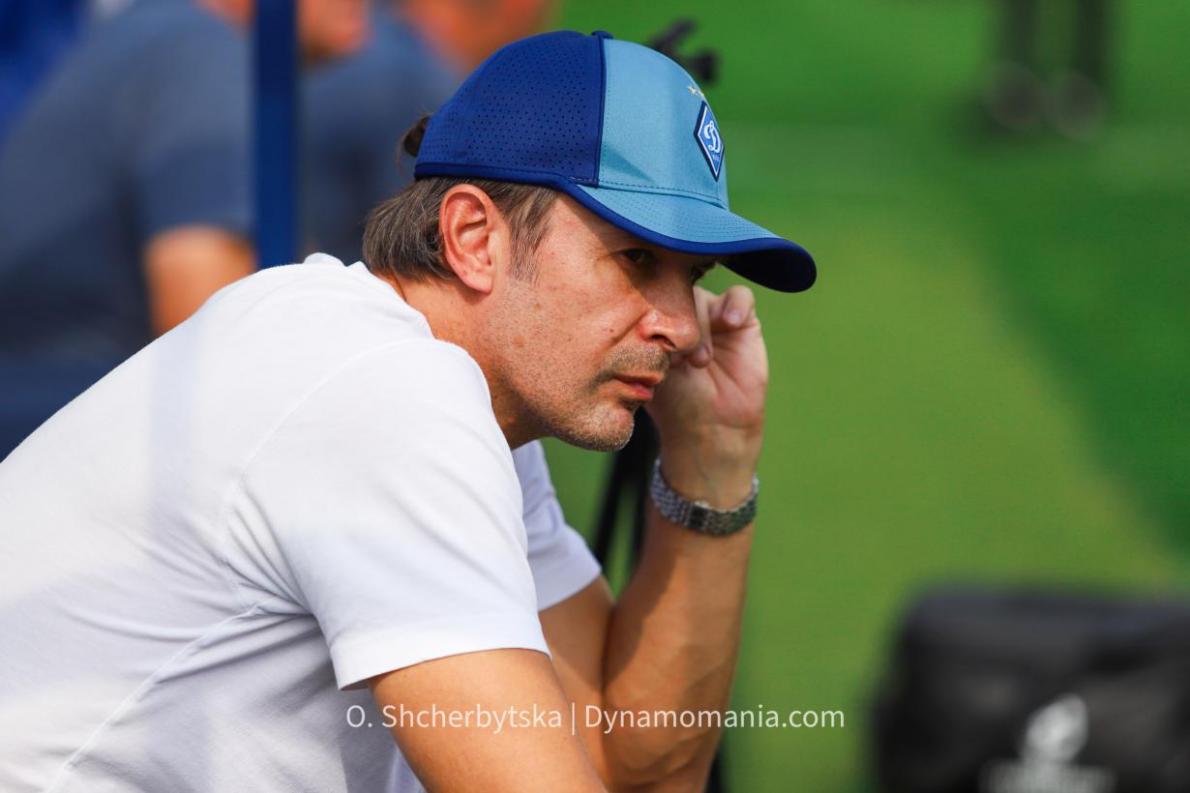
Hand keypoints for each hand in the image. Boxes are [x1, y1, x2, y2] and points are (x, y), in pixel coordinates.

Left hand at [646, 284, 767, 506]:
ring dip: (701, 326)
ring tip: (701, 361)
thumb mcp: (650, 368)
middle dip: (675, 324)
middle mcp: (683, 313)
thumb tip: (632, 310)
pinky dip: (735, 306)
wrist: (712, 427)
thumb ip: (644, 338)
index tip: (651, 351)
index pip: (647, 295)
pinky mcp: (743, 321)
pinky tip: (730, 324)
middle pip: (675, 293)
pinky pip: (739, 296)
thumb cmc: (676, 402)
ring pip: (702, 297)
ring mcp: (713, 314)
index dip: (650, 317)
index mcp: (655, 319)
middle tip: (677, 361)